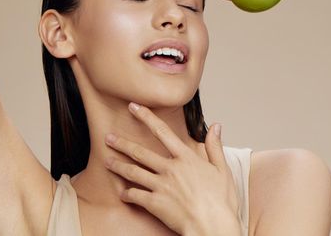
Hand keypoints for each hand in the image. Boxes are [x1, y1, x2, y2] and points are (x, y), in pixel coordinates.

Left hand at [104, 102, 240, 235]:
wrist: (213, 226)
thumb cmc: (221, 201)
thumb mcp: (223, 170)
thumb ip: (215, 146)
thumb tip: (216, 126)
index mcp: (186, 158)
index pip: (162, 131)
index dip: (146, 117)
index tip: (134, 107)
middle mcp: (170, 169)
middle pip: (140, 152)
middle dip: (122, 143)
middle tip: (107, 137)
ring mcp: (161, 186)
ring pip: (133, 172)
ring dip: (118, 165)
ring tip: (107, 160)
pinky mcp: (155, 203)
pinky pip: (135, 195)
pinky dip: (126, 194)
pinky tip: (122, 193)